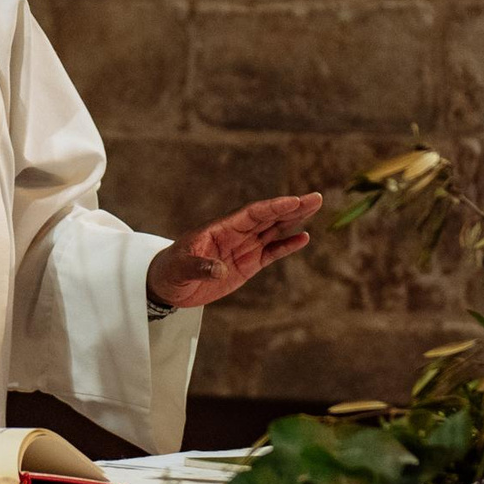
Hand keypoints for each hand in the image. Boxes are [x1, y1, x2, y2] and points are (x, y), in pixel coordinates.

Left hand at [147, 193, 322, 309]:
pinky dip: (287, 246)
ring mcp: (242, 249)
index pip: (251, 215)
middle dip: (291, 207)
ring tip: (314, 208)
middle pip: (268, 217)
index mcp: (219, 229)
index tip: (293, 201)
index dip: (272, 207)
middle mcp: (235, 235)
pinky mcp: (246, 265)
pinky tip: (303, 238)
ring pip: (273, 231)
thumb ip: (199, 267)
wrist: (168, 285)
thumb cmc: (169, 271)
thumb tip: (218, 269)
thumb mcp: (180, 268)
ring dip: (293, 220)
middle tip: (316, 197)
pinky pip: (271, 253)